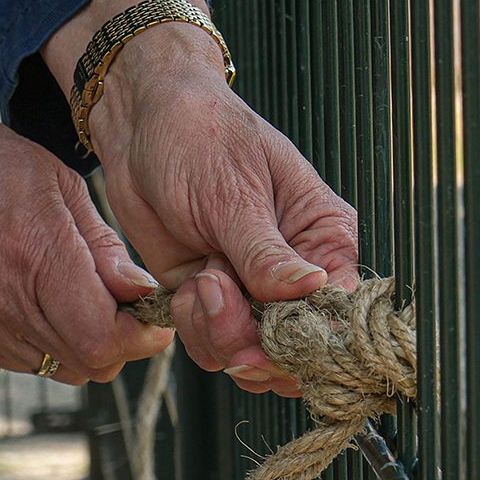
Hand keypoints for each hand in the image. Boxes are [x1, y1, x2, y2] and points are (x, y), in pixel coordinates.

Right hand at [0, 12, 169, 382]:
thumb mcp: (59, 184)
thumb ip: (103, 248)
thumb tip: (141, 294)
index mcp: (37, 257)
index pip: (103, 340)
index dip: (139, 338)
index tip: (150, 320)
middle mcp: (3, 302)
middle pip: (86, 365)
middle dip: (115, 344)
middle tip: (119, 309)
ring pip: (55, 368)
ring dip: (78, 344)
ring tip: (74, 298)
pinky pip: (18, 360)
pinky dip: (40, 341)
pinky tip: (34, 300)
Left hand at [41, 0, 360, 395]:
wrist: (140, 125)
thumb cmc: (199, 136)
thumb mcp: (233, 193)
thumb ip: (265, 252)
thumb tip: (314, 288)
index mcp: (324, 236)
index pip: (339, 309)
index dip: (309, 336)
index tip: (270, 334)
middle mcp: (295, 271)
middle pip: (294, 347)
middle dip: (251, 337)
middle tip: (213, 289)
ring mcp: (251, 291)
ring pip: (249, 355)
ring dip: (216, 332)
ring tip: (199, 279)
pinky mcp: (210, 301)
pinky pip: (210, 345)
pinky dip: (192, 328)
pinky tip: (183, 287)